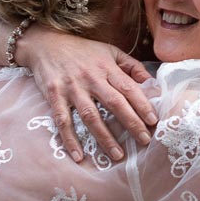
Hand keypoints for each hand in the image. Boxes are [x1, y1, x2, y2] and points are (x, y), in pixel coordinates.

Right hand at [17, 27, 154, 162]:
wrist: (45, 44)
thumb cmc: (82, 50)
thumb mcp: (109, 51)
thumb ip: (131, 65)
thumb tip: (151, 81)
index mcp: (106, 67)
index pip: (128, 88)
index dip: (142, 104)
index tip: (153, 121)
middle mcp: (91, 78)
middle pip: (114, 103)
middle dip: (131, 123)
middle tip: (144, 140)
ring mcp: (72, 88)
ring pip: (91, 116)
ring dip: (105, 137)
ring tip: (118, 155)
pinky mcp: (55, 96)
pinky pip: (63, 121)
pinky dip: (70, 139)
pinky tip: (79, 156)